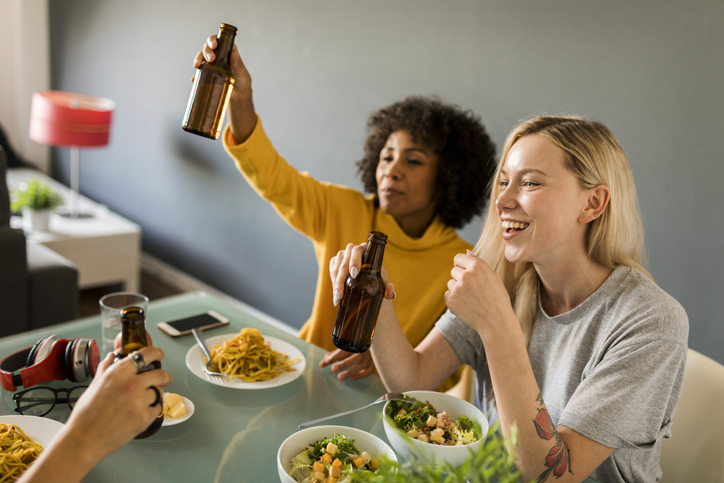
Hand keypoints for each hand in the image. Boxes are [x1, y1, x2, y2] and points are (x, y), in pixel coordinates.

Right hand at [65, 346, 171, 460]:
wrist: (84, 439)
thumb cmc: (86, 415)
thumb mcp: (94, 384)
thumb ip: (107, 367)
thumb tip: (114, 356)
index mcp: (118, 373)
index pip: (146, 354)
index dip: (156, 353)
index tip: (159, 355)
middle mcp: (132, 384)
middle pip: (160, 374)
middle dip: (164, 376)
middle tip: (164, 378)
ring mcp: (140, 402)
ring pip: (159, 392)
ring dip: (155, 394)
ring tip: (143, 400)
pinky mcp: (144, 418)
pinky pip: (157, 408)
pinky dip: (152, 409)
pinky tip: (142, 411)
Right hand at [192, 36, 251, 94]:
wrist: (239, 94)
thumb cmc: (242, 80)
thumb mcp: (241, 72)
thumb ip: (238, 64)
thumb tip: (234, 53)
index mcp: (226, 50)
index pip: (218, 40)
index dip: (213, 40)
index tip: (214, 46)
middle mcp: (217, 55)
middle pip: (207, 48)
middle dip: (206, 52)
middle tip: (211, 59)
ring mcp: (211, 64)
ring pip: (201, 57)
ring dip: (198, 60)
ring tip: (197, 66)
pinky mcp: (207, 74)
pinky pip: (199, 73)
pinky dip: (196, 75)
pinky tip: (194, 79)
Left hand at [320, 349, 374, 379]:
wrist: (371, 347)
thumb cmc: (354, 349)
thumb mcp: (344, 349)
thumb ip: (333, 355)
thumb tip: (322, 363)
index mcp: (354, 344)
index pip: (343, 350)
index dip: (334, 356)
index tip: (325, 363)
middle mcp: (363, 351)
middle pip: (354, 357)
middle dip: (343, 364)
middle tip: (333, 369)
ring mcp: (369, 358)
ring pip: (361, 366)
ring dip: (350, 372)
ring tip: (340, 377)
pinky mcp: (372, 365)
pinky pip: (367, 372)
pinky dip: (359, 376)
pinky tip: (350, 378)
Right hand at [329, 243, 395, 305]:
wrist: (368, 277)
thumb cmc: (377, 274)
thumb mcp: (383, 279)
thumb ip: (388, 286)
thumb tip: (391, 294)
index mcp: (365, 248)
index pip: (357, 251)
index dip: (354, 261)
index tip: (354, 274)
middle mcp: (351, 249)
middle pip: (344, 262)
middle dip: (341, 280)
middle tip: (341, 295)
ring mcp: (342, 255)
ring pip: (336, 268)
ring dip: (335, 284)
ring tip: (338, 299)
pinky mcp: (335, 262)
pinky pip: (332, 271)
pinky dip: (333, 283)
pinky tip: (335, 295)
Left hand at [444, 251, 515, 336]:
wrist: (496, 321)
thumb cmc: (497, 298)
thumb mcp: (493, 276)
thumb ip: (478, 263)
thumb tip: (466, 251)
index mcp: (477, 266)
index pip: (458, 258)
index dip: (462, 265)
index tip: (467, 273)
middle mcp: (466, 275)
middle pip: (454, 271)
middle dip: (461, 278)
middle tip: (474, 291)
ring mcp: (457, 287)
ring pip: (450, 283)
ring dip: (457, 289)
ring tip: (472, 299)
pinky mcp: (450, 299)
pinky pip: (448, 295)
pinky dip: (454, 300)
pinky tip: (467, 306)